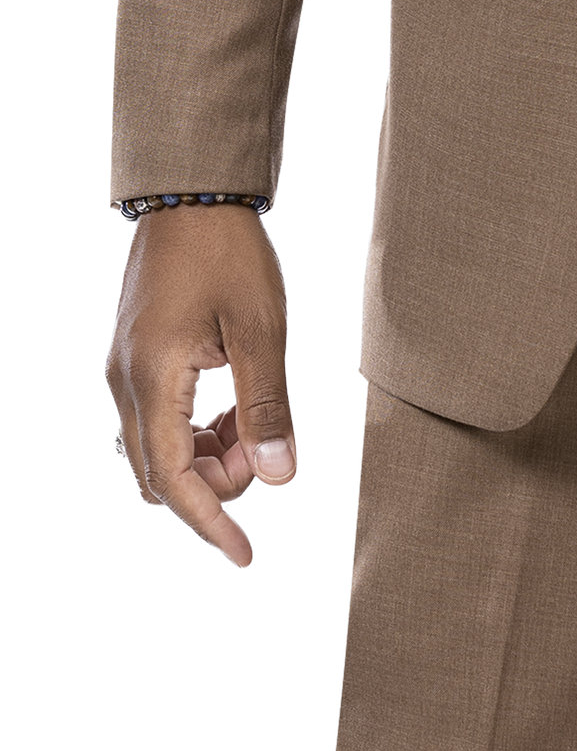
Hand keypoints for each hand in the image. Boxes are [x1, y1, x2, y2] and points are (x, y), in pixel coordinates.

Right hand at [103, 203, 297, 571]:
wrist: (191, 193)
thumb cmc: (229, 253)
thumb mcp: (261, 330)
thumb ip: (268, 408)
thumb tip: (279, 479)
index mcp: (151, 380)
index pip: (174, 480)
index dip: (210, 524)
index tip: (245, 558)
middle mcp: (124, 383)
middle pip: (160, 474)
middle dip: (215, 483)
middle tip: (266, 453)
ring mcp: (123, 370)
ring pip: (158, 449)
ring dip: (206, 455)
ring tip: (255, 420)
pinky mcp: (132, 356)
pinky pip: (157, 418)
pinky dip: (194, 428)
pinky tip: (233, 404)